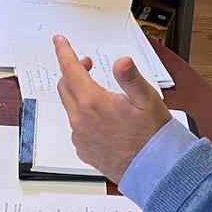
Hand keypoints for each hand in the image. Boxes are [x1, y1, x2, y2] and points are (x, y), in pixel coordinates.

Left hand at [53, 34, 170, 182]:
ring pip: (70, 107)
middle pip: (65, 87)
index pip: (71, 69)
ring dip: (79, 94)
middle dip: (73, 71)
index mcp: (93, 102)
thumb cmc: (152, 135)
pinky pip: (77, 126)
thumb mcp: (147, 100)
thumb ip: (131, 78)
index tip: (59, 40)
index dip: (64, 52)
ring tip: (101, 94)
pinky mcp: (82, 149)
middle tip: (88, 64)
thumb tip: (121, 61)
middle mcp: (80, 119)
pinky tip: (103, 119)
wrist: (153, 170)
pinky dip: (84, 115)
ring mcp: (79, 136)